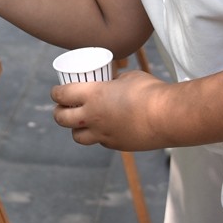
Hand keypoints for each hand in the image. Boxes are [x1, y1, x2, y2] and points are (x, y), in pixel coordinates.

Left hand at [50, 71, 168, 151]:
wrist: (167, 117)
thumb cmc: (150, 91)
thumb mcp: (129, 78)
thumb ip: (116, 82)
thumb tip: (114, 84)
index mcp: (93, 95)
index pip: (63, 95)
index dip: (55, 93)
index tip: (56, 91)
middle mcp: (93, 116)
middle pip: (62, 118)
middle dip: (58, 113)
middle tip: (61, 109)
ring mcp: (103, 134)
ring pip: (77, 136)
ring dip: (75, 129)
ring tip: (79, 123)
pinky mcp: (116, 145)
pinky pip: (99, 142)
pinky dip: (97, 136)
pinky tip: (104, 130)